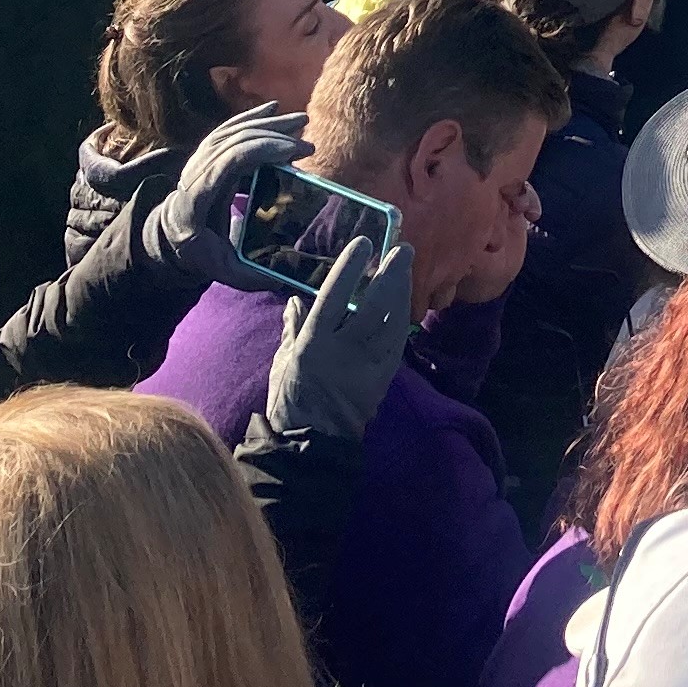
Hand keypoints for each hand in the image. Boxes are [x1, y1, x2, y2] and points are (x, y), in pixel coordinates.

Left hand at [148, 104, 305, 285]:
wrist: (168, 237)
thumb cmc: (195, 253)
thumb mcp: (219, 271)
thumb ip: (248, 276)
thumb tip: (282, 277)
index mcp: (197, 194)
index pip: (231, 160)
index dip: (265, 151)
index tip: (296, 154)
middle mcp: (195, 170)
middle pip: (236, 140)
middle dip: (275, 136)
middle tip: (308, 146)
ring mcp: (199, 157)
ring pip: (234, 130)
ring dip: (269, 123)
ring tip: (302, 122)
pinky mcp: (206, 152)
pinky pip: (230, 127)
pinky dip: (253, 116)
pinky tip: (274, 109)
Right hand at [261, 237, 416, 447]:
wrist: (312, 443)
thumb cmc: (290, 401)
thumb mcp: (282, 362)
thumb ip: (291, 329)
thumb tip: (295, 300)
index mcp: (313, 344)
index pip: (334, 297)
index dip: (350, 268)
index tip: (364, 242)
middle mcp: (344, 351)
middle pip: (375, 305)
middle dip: (392, 274)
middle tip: (403, 249)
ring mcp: (367, 365)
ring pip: (393, 321)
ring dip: (403, 292)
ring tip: (406, 269)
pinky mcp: (383, 378)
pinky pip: (397, 343)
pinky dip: (402, 319)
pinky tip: (405, 304)